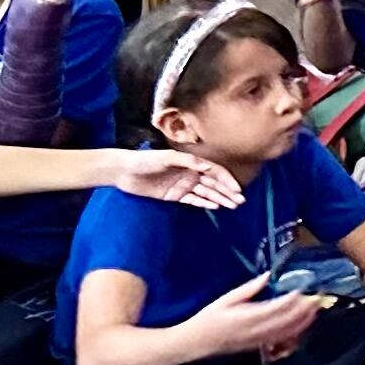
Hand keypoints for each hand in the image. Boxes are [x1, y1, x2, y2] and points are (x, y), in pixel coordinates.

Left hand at [92, 148, 246, 209]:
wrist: (124, 172)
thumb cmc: (145, 160)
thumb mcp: (166, 157)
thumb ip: (188, 161)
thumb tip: (208, 167)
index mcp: (191, 163)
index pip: (215, 172)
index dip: (227, 180)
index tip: (237, 190)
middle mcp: (190, 174)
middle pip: (213, 184)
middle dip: (227, 192)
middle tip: (240, 201)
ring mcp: (183, 185)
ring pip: (206, 193)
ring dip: (219, 199)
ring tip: (232, 206)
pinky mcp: (174, 196)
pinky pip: (193, 200)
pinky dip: (204, 203)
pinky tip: (215, 206)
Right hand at [187, 274, 323, 362]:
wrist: (195, 343)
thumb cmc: (208, 318)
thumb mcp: (225, 300)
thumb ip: (248, 289)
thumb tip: (268, 275)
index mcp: (246, 317)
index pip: (276, 308)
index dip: (292, 299)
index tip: (304, 288)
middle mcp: (255, 331)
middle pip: (286, 321)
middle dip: (304, 310)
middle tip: (318, 297)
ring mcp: (258, 341)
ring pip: (287, 332)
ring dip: (303, 321)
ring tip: (316, 309)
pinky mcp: (258, 347)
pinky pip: (281, 340)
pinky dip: (295, 332)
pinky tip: (303, 324)